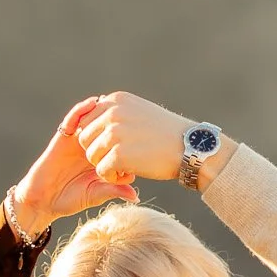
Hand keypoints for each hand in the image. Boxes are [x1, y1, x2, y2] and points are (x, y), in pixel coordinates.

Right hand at [9, 98, 138, 237]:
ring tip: (113, 103)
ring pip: (93, 118)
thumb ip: (113, 190)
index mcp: (104, 158)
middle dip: (120, 118)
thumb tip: (136, 196)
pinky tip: (92, 104)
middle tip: (132, 110)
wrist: (44, 200)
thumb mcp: (96, 194)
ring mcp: (78, 140)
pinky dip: (82, 109)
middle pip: (109, 126)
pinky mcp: (63, 137)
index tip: (143, 133)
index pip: (120, 143)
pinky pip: (73, 119)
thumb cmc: (70, 200)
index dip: (131, 137)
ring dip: (102, 109)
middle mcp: (93, 147)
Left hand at [74, 91, 191, 186]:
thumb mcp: (139, 111)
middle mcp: (113, 112)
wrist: (191, 147)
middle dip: (98, 152)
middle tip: (118, 159)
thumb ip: (117, 111)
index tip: (111, 147)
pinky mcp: (119, 154)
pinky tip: (128, 174)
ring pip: (91, 156)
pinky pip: (101, 171)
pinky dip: (112, 177)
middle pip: (85, 139)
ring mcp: (115, 133)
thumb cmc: (166, 133)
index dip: (95, 137)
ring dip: (104, 165)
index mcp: (116, 100)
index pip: (86, 120)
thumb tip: (94, 111)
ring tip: (124, 167)